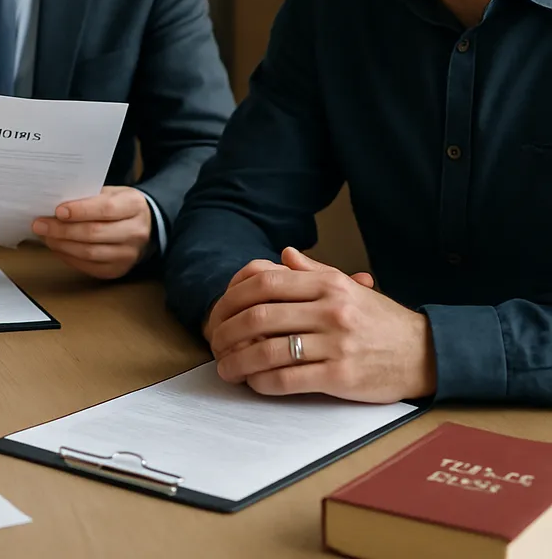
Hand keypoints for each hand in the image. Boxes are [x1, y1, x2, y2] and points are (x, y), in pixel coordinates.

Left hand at [32, 186, 151, 279]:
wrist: (146, 226)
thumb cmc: (122, 206)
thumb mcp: (112, 193)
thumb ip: (88, 197)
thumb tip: (55, 206)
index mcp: (134, 206)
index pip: (105, 209)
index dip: (80, 210)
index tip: (58, 210)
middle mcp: (135, 232)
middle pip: (94, 233)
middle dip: (63, 229)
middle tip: (41, 224)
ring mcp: (128, 254)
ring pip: (89, 253)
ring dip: (62, 245)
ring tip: (46, 236)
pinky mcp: (118, 270)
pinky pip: (89, 266)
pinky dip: (69, 257)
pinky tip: (58, 247)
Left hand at [205, 247, 431, 402]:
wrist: (425, 352)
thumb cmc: (380, 320)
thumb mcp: (348, 287)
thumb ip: (312, 271)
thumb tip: (282, 255)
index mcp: (328, 284)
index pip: (265, 282)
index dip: (232, 297)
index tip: (218, 312)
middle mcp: (330, 310)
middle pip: (260, 316)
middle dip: (228, 331)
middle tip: (215, 344)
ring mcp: (336, 343)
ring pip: (270, 350)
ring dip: (239, 361)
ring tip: (226, 368)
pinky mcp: (342, 376)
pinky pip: (289, 379)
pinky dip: (263, 382)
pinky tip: (253, 383)